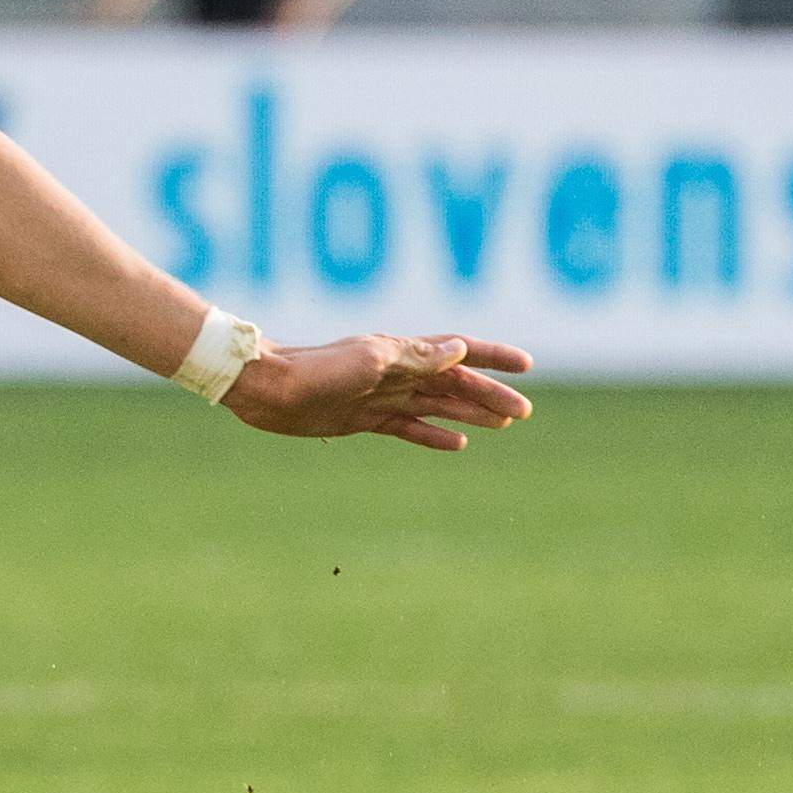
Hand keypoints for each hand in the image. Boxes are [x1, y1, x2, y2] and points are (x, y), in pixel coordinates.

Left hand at [224, 331, 532, 452]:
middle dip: (489, 394)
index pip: (458, 351)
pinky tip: (457, 443)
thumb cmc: (315, 370)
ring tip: (503, 424)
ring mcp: (380, 396)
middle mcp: (395, 372)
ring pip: (436, 405)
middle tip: (524, 412)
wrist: (267, 389)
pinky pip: (407, 427)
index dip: (492, 357)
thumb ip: (414, 357)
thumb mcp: (369, 361)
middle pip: (453, 383)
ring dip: (470, 413)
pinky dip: (433, 434)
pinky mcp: (362, 418)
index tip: (525, 366)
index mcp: (401, 353)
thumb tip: (459, 349)